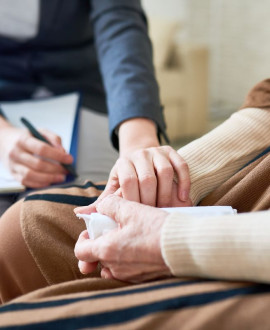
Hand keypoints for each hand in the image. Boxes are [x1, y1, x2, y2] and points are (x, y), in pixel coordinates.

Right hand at [0, 125, 73, 187]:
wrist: (4, 141)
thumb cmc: (26, 137)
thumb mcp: (39, 131)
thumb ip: (53, 138)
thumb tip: (63, 151)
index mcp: (23, 140)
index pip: (42, 149)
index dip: (57, 156)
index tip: (69, 159)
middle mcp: (16, 153)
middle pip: (38, 164)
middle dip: (55, 169)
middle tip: (66, 170)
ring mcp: (13, 165)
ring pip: (31, 175)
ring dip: (49, 178)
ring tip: (60, 177)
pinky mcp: (13, 174)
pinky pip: (26, 182)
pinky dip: (40, 184)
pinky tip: (50, 181)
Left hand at [74, 195, 171, 282]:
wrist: (185, 246)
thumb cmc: (156, 228)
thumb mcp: (131, 209)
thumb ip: (110, 205)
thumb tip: (101, 206)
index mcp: (107, 251)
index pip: (81, 251)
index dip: (84, 238)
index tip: (95, 229)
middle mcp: (116, 268)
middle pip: (98, 257)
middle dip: (103, 243)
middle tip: (115, 229)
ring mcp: (130, 276)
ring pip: (113, 264)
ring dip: (116, 251)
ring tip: (130, 236)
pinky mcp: (144, 278)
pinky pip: (129, 270)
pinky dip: (130, 259)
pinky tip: (142, 245)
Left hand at [75, 145, 190, 214]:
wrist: (141, 157)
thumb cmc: (127, 179)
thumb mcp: (114, 188)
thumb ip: (101, 202)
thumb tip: (80, 214)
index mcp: (123, 163)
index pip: (128, 181)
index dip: (133, 201)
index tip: (136, 218)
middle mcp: (140, 154)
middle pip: (148, 178)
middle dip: (151, 200)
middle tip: (152, 217)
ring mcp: (157, 152)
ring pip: (165, 172)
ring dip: (167, 194)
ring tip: (166, 210)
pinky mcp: (171, 151)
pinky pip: (181, 165)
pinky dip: (184, 182)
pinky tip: (183, 198)